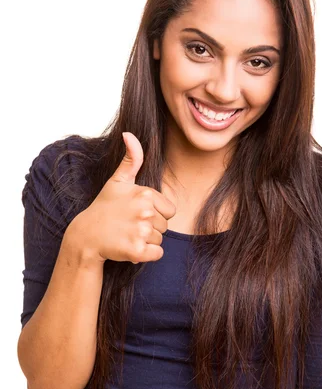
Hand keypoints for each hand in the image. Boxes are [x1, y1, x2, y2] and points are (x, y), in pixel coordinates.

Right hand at [70, 132, 175, 263]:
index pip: (169, 210)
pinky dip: (146, 255)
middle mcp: (145, 211)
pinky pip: (157, 254)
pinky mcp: (137, 251)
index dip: (155, 213)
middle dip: (150, 228)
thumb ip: (131, 159)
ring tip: (126, 235)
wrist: (86, 236)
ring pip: (160, 240)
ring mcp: (141, 232)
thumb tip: (129, 134)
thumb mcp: (118, 181)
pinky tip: (130, 247)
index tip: (135, 213)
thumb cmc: (104, 208)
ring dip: (146, 241)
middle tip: (128, 225)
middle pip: (165, 226)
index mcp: (144, 194)